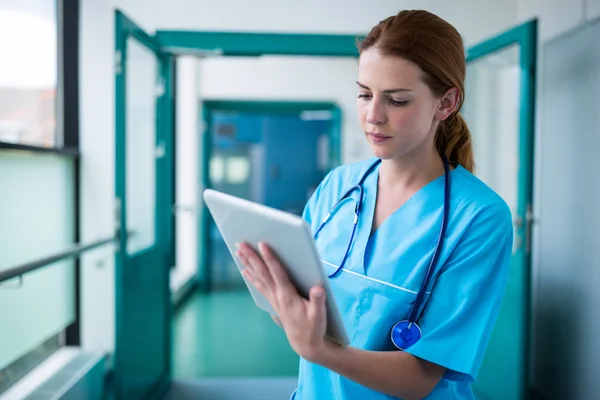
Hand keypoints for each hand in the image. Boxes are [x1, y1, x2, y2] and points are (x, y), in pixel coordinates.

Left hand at [235, 241, 327, 361]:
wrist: (306, 345)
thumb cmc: (314, 328)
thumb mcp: (320, 315)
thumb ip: (318, 300)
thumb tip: (318, 288)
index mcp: (288, 296)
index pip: (277, 273)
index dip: (270, 258)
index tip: (262, 244)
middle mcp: (277, 296)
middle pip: (262, 272)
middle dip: (251, 257)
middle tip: (240, 243)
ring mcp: (274, 299)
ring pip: (258, 277)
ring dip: (248, 264)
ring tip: (238, 252)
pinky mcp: (274, 302)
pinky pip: (260, 285)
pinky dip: (251, 277)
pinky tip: (245, 270)